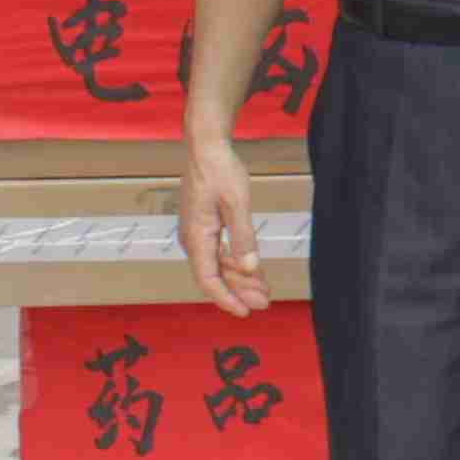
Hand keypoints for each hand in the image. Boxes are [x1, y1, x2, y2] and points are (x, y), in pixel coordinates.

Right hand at [179, 137, 270, 314]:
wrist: (206, 147)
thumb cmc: (220, 170)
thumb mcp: (237, 202)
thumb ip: (243, 236)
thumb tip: (248, 268)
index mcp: (197, 237)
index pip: (208, 279)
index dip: (226, 299)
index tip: (245, 312)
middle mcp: (193, 239)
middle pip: (216, 275)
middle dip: (240, 291)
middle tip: (266, 302)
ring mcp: (198, 232)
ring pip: (219, 264)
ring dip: (240, 278)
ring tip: (264, 289)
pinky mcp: (205, 225)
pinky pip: (219, 251)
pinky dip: (236, 261)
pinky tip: (253, 268)